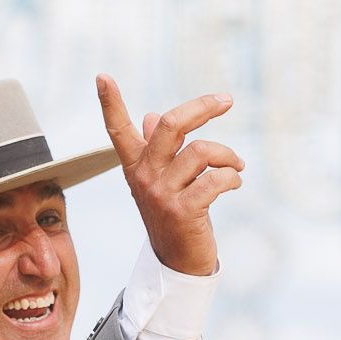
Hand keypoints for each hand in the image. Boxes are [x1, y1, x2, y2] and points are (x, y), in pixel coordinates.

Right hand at [97, 75, 241, 277]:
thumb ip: (153, 148)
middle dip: (202, 108)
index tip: (103, 76)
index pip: (118, 131)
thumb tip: (149, 115)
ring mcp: (162, 195)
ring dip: (227, 155)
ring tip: (237, 165)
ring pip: (200, 151)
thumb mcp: (159, 181)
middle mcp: (144, 177)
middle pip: (169, 125)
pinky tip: (235, 182)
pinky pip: (215, 180)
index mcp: (136, 166)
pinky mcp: (183, 211)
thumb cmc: (173, 215)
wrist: (178, 263)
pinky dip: (232, 177)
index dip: (111, 103)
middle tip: (226, 101)